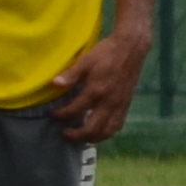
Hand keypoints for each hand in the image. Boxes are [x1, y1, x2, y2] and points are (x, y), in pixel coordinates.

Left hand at [51, 19, 152, 144]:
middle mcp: (108, 102)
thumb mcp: (86, 60)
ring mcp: (119, 105)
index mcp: (96, 90)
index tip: (53, 114)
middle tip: (65, 133)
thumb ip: (71, 75)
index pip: (75, 110)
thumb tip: (54, 84)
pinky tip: (99, 130)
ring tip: (82, 136)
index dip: (62, 115)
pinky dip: (107, 132)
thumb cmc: (107, 52)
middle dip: (77, 135)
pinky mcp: (126, 105)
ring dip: (93, 138)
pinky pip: (117, 126)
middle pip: (92, 129)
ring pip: (106, 131)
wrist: (131, 48)